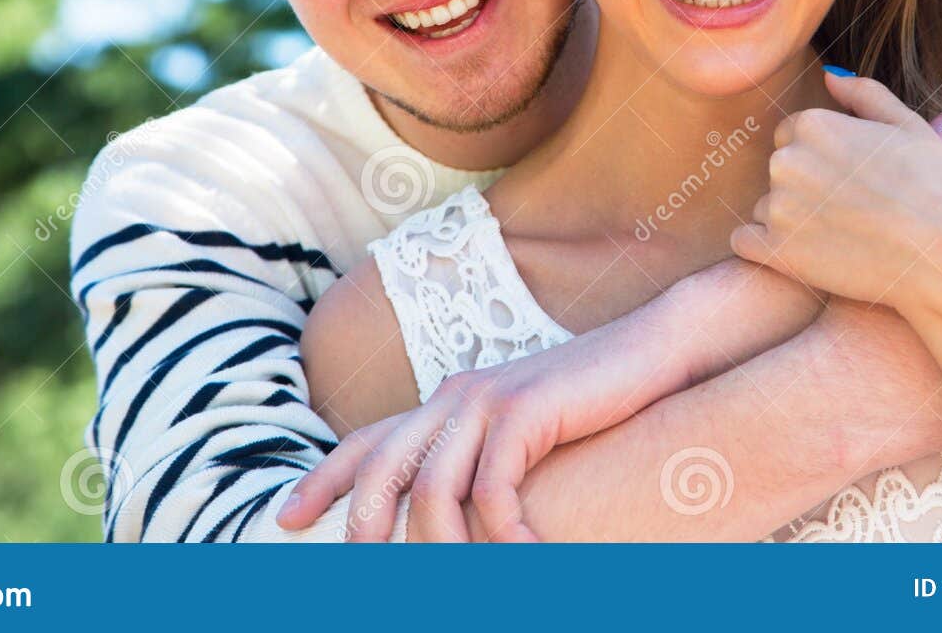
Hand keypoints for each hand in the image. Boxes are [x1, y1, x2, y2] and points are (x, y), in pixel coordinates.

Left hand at [277, 304, 693, 541]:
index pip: (369, 440)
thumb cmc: (595, 400)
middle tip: (356, 572)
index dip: (324, 478)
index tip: (286, 519)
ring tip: (458, 590)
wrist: (655, 351)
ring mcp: (488, 399)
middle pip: (382, 463)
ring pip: (433, 488)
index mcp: (449, 398)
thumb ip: (483, 457)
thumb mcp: (526, 429)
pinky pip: (492, 489)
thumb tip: (455, 509)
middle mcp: (456, 394)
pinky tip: (524, 559)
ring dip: (443, 551)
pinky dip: (502, 535)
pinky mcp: (526, 409)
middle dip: (361, 523)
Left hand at [730, 71, 941, 313]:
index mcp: (812, 124)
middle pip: (780, 170)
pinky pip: (745, 242)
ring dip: (792, 220)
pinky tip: (803, 254)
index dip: (824, 158)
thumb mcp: (909, 125)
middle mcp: (786, 160)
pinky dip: (767, 249)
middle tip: (854, 209)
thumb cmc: (937, 187)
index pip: (792, 134)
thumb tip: (829, 75)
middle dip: (807, 187)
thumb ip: (864, 93)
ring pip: (767, 208)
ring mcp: (778, 207)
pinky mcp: (777, 251)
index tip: (854, 179)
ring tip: (842, 235)